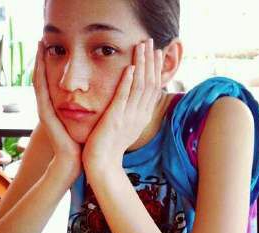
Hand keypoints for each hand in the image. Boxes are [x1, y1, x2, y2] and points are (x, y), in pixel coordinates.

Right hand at [33, 41, 81, 171]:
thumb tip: (102, 96)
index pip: (54, 81)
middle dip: (43, 58)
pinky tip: (39, 60)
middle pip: (44, 76)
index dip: (54, 65)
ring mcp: (45, 109)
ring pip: (39, 79)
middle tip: (43, 39)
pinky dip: (39, 73)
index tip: (57, 47)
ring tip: (39, 43)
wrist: (74, 161)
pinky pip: (40, 89)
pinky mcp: (44, 113)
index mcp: (59, 106)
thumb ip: (87, 107)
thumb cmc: (82, 142)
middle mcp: (49, 106)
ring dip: (38, 61)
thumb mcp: (85, 120)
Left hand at [82, 38, 162, 173]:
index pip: (153, 89)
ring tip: (142, 46)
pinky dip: (128, 81)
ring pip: (140, 86)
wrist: (102, 164)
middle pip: (150, 83)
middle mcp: (139, 115)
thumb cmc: (110, 147)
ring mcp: (129, 116)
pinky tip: (131, 67)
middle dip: (151, 61)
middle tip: (151, 42)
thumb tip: (134, 101)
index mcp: (142, 117)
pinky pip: (124, 96)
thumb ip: (131, 113)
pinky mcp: (116, 118)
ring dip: (142, 64)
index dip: (155, 70)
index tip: (155, 54)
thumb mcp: (126, 128)